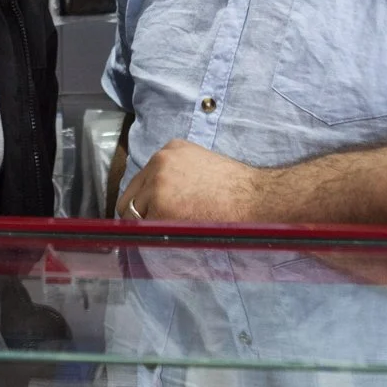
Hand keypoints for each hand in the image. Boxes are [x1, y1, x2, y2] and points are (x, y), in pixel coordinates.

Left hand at [115, 139, 269, 223]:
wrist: (255, 199)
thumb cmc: (236, 188)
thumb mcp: (201, 165)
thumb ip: (175, 174)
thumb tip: (156, 195)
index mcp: (169, 150)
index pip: (140, 180)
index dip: (146, 200)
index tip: (153, 212)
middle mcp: (158, 162)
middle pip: (130, 196)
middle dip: (142, 213)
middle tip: (163, 226)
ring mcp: (157, 185)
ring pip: (134, 215)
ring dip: (150, 225)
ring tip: (177, 228)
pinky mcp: (160, 207)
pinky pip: (146, 230)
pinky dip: (158, 236)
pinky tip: (180, 232)